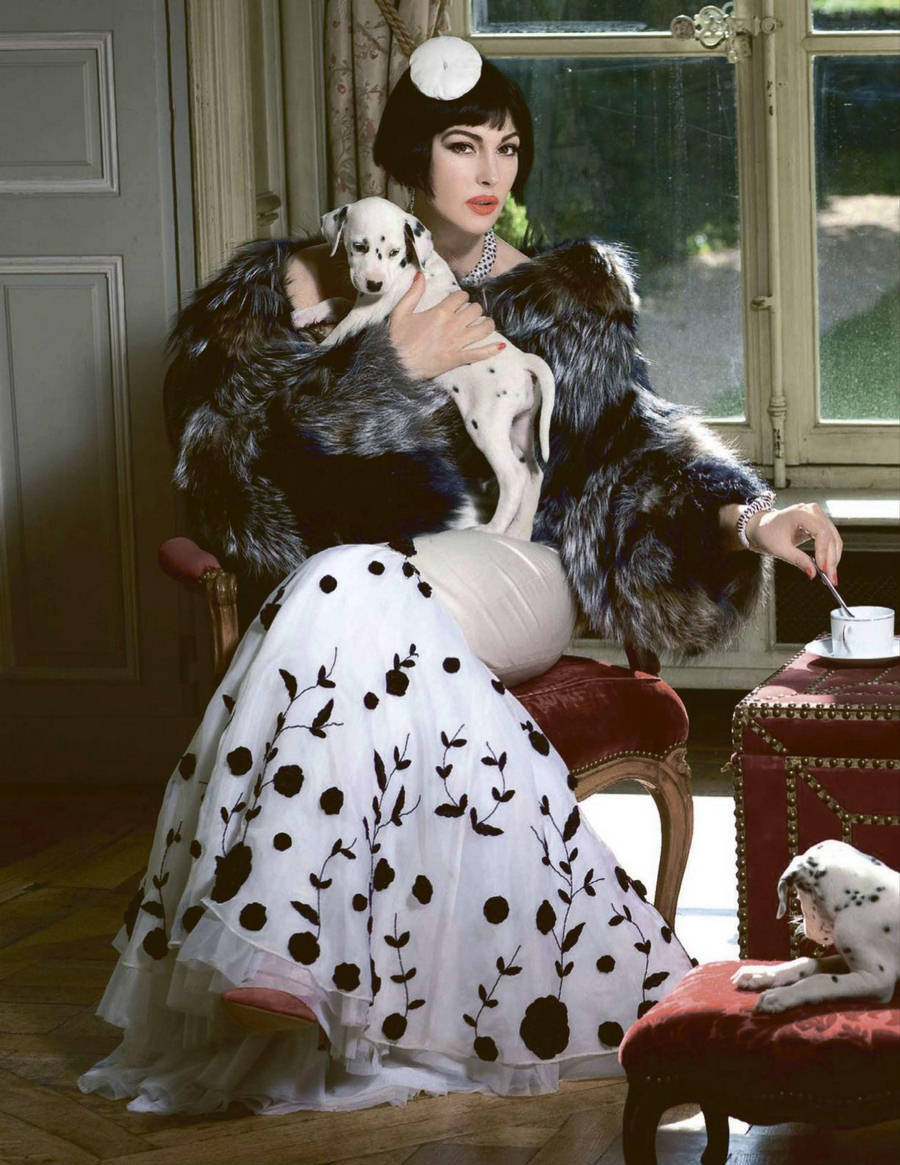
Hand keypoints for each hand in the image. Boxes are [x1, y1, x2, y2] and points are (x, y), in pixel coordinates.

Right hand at [389, 274, 504, 379]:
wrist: (397, 365)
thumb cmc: (397, 339)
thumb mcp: (401, 312)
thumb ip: (413, 293)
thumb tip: (420, 274)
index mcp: (440, 312)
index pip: (461, 297)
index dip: (462, 296)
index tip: (459, 301)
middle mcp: (452, 326)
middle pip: (475, 310)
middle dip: (474, 309)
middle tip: (470, 313)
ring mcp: (458, 343)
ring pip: (483, 329)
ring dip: (487, 324)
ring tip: (485, 324)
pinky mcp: (459, 359)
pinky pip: (480, 353)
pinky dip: (492, 350)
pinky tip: (501, 346)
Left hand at [745, 503, 842, 582]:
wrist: (761, 526)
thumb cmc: (766, 533)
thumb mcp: (779, 549)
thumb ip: (797, 560)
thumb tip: (813, 573)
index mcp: (801, 513)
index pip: (821, 532)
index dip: (824, 552)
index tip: (822, 568)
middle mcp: (813, 511)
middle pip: (830, 536)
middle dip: (831, 559)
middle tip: (831, 578)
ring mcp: (817, 516)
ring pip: (833, 538)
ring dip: (834, 558)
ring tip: (831, 575)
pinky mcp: (819, 523)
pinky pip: (830, 539)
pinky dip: (830, 553)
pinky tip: (828, 566)